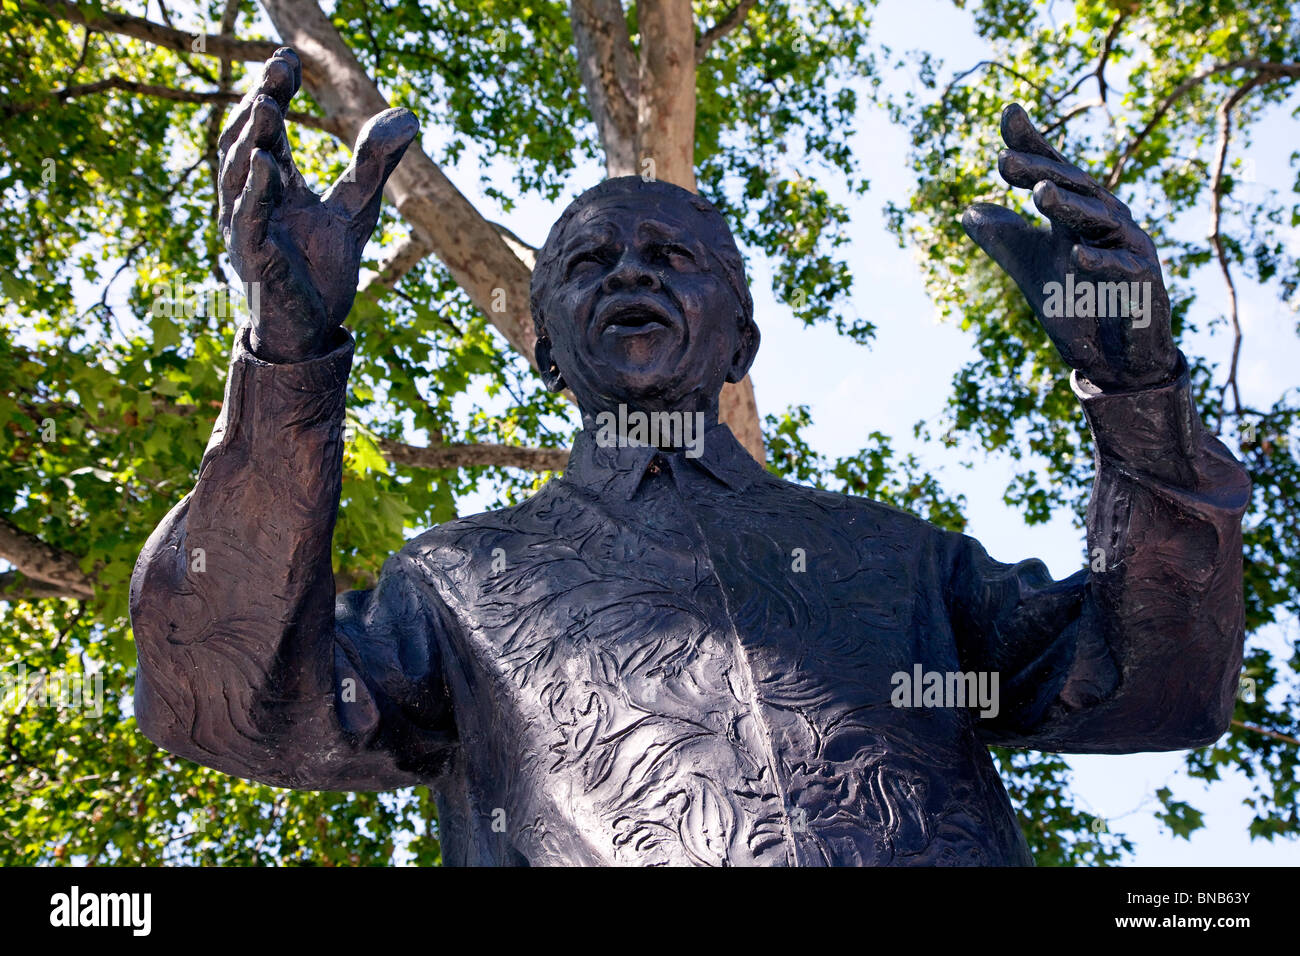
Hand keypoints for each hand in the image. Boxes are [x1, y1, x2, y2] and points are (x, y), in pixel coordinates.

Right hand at [218, 48, 418, 362]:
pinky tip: (268, 165)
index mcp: (271, 184)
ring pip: (237, 177)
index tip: (288, 56)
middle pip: (243, 142)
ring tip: (267, 105)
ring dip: (251, 140)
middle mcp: (249, 200)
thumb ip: (373, 164)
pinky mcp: (253, 260)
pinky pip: (248, 221)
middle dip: (259, 105)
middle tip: (277, 70)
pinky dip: (256, 192)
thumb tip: (408, 114)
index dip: (272, 91)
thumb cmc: (320, 269)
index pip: (265, 128)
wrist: (310, 330)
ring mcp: (245, 229)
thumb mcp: (355, 209)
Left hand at [962, 104, 1178, 390]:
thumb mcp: (1031, 270)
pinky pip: (1122, 267)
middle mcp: (1108, 220)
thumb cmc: (1078, 304)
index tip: (1008, 112)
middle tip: (1004, 160)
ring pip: (1099, 219)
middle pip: (1074, 188)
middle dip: (1041, 172)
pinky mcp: (1145, 281)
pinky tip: (1075, 256)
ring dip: (1069, 205)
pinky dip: (1100, 260)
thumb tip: (966, 212)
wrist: (1113, 357)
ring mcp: (1131, 248)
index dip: (1033, 142)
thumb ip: (1004, 240)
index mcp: (1080, 213)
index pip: (1053, 170)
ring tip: (1039, 193)